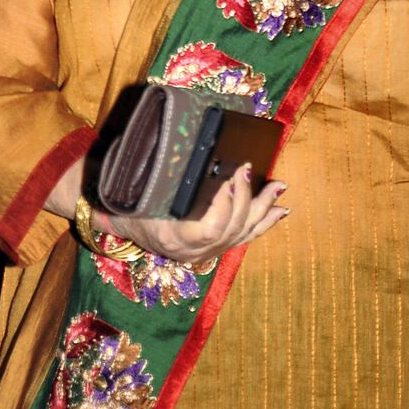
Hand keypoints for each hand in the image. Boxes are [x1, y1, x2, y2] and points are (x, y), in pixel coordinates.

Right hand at [106, 163, 288, 263]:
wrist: (127, 225)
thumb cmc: (129, 206)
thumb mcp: (132, 199)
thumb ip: (146, 186)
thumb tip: (163, 158)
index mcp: (174, 239)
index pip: (207, 230)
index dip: (222, 208)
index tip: (227, 180)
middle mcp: (195, 251)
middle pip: (230, 227)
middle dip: (244, 197)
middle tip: (246, 168)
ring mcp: (209, 251)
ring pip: (243, 232)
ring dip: (263, 207)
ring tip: (277, 186)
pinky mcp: (218, 246)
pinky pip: (246, 236)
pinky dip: (265, 221)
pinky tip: (280, 209)